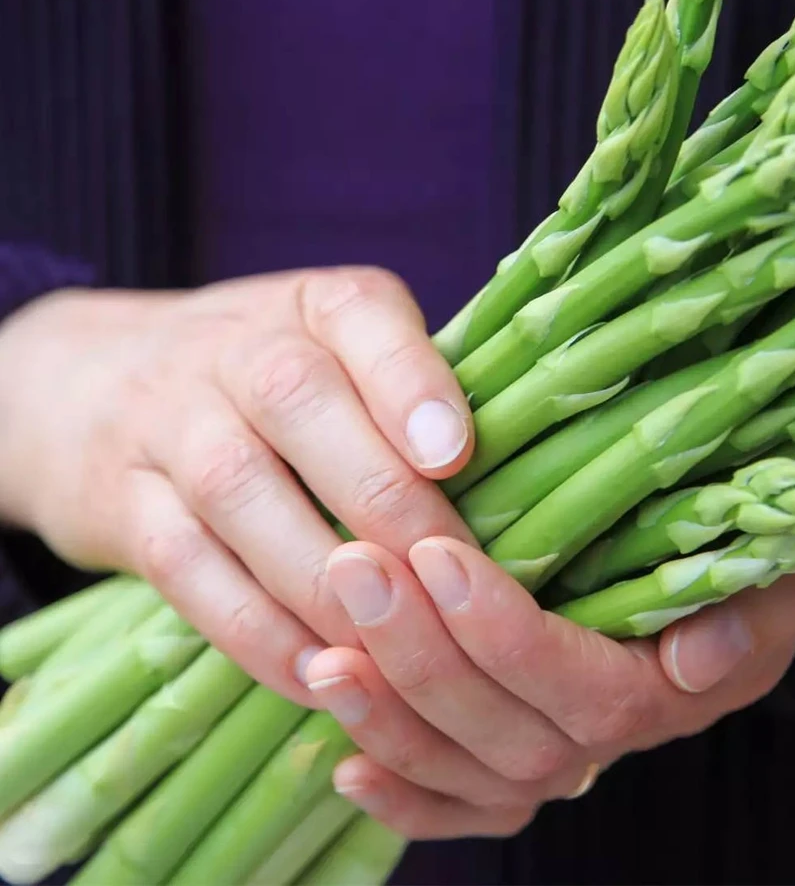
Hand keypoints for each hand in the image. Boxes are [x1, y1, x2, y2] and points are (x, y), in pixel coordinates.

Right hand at [0, 269, 475, 703]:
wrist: (89, 380)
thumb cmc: (266, 374)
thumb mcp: (336, 349)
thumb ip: (414, 396)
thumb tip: (520, 491)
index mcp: (314, 304)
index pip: (361, 314)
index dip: (410, 382)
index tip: (455, 454)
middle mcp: (234, 346)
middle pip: (297, 401)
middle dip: (381, 498)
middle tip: (447, 578)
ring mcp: (166, 420)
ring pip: (237, 491)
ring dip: (321, 579)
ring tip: (393, 647)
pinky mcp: (122, 501)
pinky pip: (184, 567)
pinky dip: (254, 630)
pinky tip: (320, 675)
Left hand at [306, 446, 794, 838]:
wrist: (763, 481)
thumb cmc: (790, 481)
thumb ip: (775, 586)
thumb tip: (696, 663)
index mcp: (696, 675)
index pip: (591, 688)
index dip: (509, 637)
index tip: (438, 556)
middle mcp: (631, 722)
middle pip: (517, 735)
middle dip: (424, 659)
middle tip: (352, 568)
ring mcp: (578, 735)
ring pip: (479, 770)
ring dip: (395, 721)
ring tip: (322, 655)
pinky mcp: (535, 729)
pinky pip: (469, 797)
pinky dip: (408, 791)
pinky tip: (341, 763)